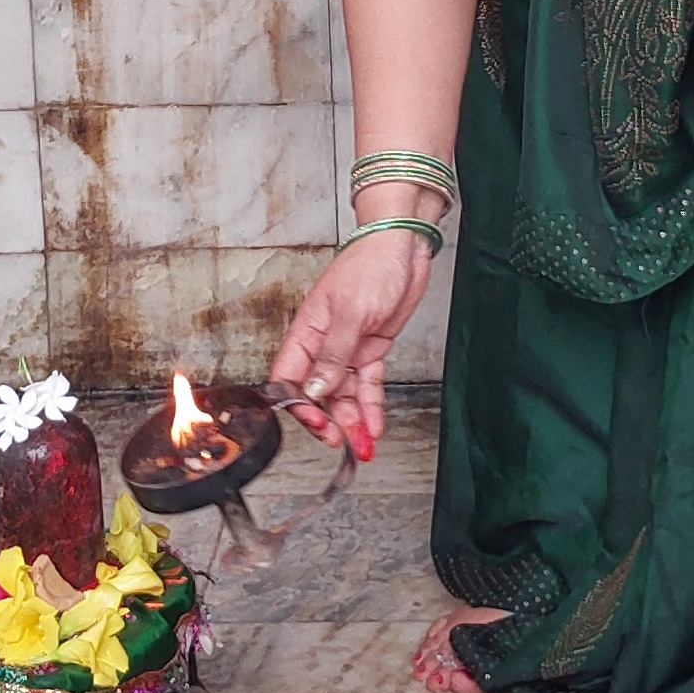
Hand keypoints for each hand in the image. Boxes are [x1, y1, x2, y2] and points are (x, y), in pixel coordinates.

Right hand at [270, 226, 426, 460]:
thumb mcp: (350, 312)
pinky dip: (371, 406)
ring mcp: (348, 348)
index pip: (289, 377)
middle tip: (338, 441)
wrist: (404, 247)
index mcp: (307, 331)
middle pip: (317, 392)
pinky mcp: (372, 350)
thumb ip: (332, 355)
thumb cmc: (370, 264)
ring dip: (352, 420)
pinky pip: (368, 385)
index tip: (315, 422)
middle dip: (327, 420)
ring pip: (344, 394)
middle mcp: (324, 344)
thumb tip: (313, 390)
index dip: (298, 404)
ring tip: (362, 445)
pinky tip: (374, 426)